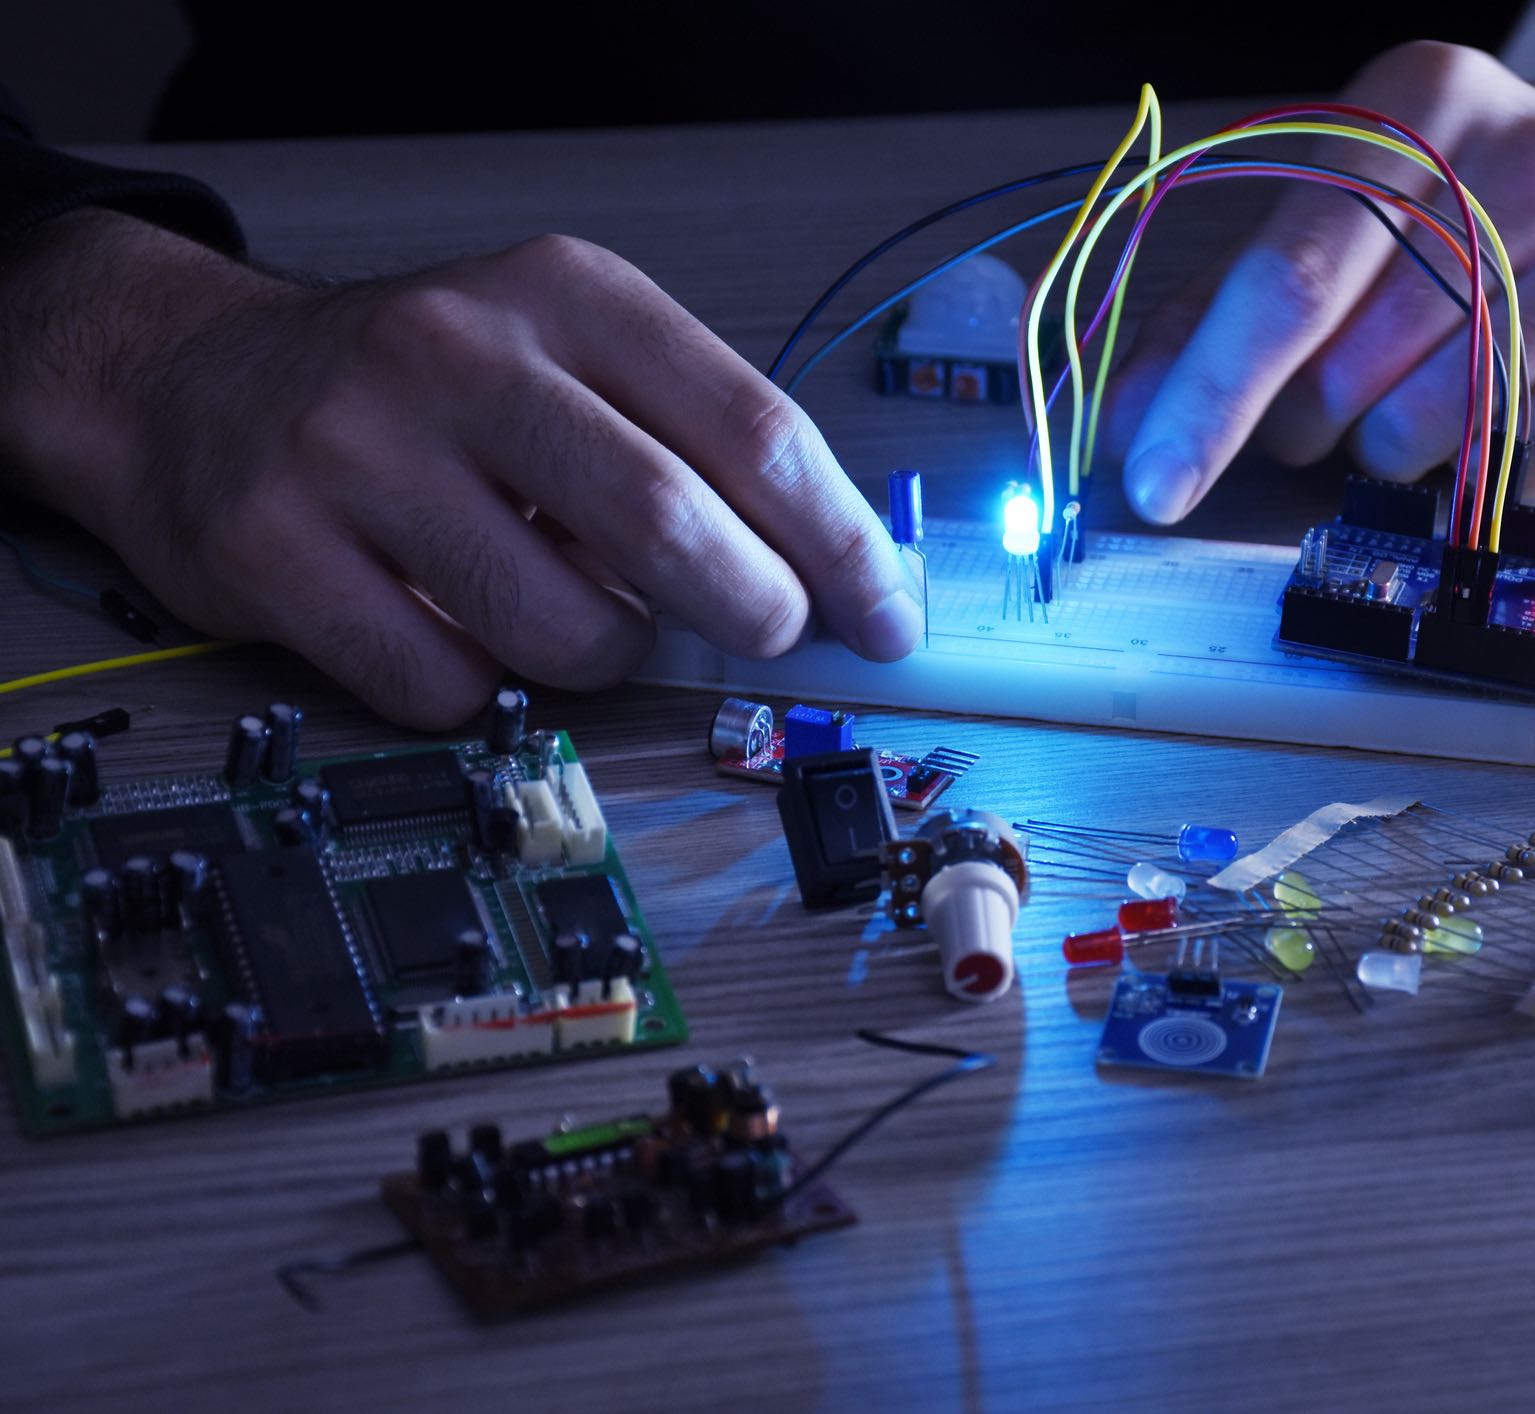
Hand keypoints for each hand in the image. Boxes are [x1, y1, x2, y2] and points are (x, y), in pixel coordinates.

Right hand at [0, 213, 920, 726]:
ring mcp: (358, 453)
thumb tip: (842, 586)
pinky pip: (450, 684)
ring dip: (612, 658)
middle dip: (753, 611)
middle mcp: (463, 357)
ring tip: (585, 620)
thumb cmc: (425, 390)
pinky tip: (467, 637)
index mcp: (568, 297)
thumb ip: (696, 451)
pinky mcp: (277, 553)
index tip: (884, 616)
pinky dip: (491, 691)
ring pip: (567, 626)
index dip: (842, 543)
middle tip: (766, 638)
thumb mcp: (570, 359)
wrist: (194, 380)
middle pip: (671, 523)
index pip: (754, 431)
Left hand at [1107, 41, 1534, 520]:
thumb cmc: (1445, 226)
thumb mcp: (1327, 224)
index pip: (1290, 279)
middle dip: (1303, 420)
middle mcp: (1532, 156)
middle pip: (1349, 369)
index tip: (1153, 483)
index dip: (1210, 397)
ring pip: (1425, 432)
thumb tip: (1118, 423)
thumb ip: (1208, 319)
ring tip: (1415, 393)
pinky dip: (1473, 473)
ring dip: (1384, 450)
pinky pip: (1514, 467)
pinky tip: (1491, 412)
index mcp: (1421, 101)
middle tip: (1328, 398)